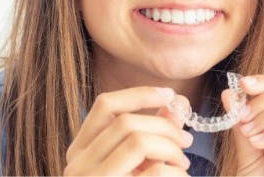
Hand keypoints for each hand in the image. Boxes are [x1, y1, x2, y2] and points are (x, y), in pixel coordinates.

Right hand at [64, 87, 192, 175]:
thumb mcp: (135, 163)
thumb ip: (153, 132)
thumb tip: (177, 103)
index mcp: (81, 151)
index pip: (105, 106)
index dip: (140, 94)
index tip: (170, 95)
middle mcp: (77, 166)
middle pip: (127, 123)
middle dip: (166, 127)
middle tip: (186, 140)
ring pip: (138, 142)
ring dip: (170, 148)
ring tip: (183, 163)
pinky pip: (154, 172)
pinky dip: (174, 171)